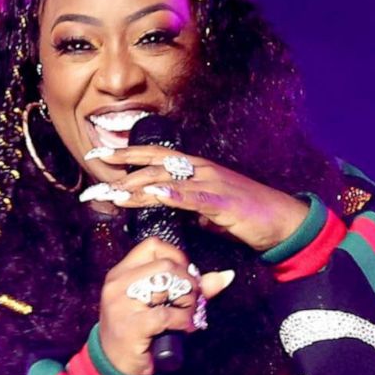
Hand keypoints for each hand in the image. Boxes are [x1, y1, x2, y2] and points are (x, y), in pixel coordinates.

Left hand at [81, 146, 310, 251]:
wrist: (282, 221)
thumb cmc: (247, 216)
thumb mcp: (209, 210)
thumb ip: (188, 206)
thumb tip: (168, 209)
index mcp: (196, 168)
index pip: (155, 156)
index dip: (126, 153)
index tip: (99, 155)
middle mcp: (201, 169)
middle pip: (153, 164)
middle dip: (121, 169)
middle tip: (92, 175)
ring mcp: (212, 182)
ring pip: (167, 179)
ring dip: (136, 186)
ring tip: (112, 192)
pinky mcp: (223, 201)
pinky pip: (194, 196)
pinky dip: (173, 195)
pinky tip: (154, 195)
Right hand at [99, 237, 236, 374]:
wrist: (115, 367)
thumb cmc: (138, 332)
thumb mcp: (158, 304)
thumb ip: (189, 287)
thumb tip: (225, 276)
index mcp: (121, 273)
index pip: (153, 246)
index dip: (177, 257)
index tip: (185, 278)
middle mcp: (118, 284)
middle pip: (166, 265)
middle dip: (189, 283)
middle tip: (191, 301)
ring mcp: (121, 304)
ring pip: (170, 285)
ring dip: (189, 302)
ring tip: (188, 314)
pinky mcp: (131, 326)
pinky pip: (169, 315)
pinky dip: (184, 321)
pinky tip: (185, 327)